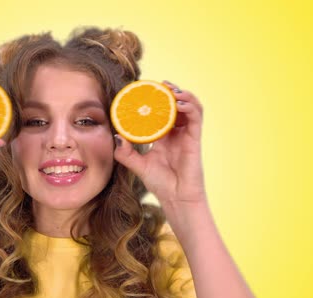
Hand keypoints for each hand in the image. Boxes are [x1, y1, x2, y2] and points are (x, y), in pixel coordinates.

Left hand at [113, 81, 205, 205]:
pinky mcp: (195, 139)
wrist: (176, 198)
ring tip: (171, 89)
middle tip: (160, 85)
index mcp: (164, 137)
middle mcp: (177, 133)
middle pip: (177, 106)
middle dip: (170, 92)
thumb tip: (116, 137)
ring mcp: (187, 135)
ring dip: (182, 94)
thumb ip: (126, 153)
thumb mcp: (138, 166)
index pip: (162, 113)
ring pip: (189, 107)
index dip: (157, 100)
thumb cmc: (160, 184)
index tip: (146, 90)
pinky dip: (190, 106)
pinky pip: (196, 117)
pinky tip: (179, 102)